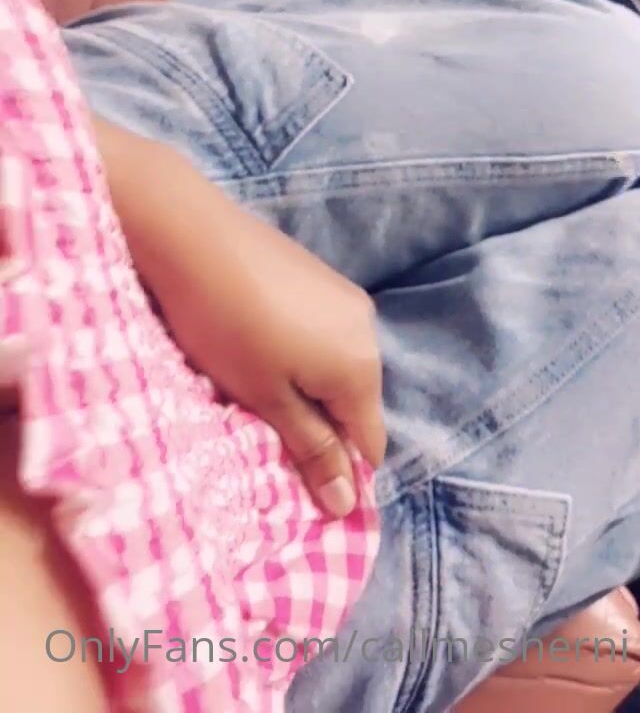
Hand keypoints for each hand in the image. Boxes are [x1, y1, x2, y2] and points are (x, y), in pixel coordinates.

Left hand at [94, 116, 385, 516]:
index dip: (338, 473)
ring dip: (305, 388)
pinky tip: (255, 345)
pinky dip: (299, 353)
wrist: (193, 236)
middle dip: (317, 426)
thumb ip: (311, 449)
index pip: (370, 444)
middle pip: (354, 404)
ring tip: (253, 387)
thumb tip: (348, 505)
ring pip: (336, 366)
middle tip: (262, 432)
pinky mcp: (319, 275)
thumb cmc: (226, 327)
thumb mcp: (266, 399)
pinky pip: (323, 333)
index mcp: (362, 368)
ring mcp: (345, 296)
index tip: (293, 484)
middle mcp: (367, 330)